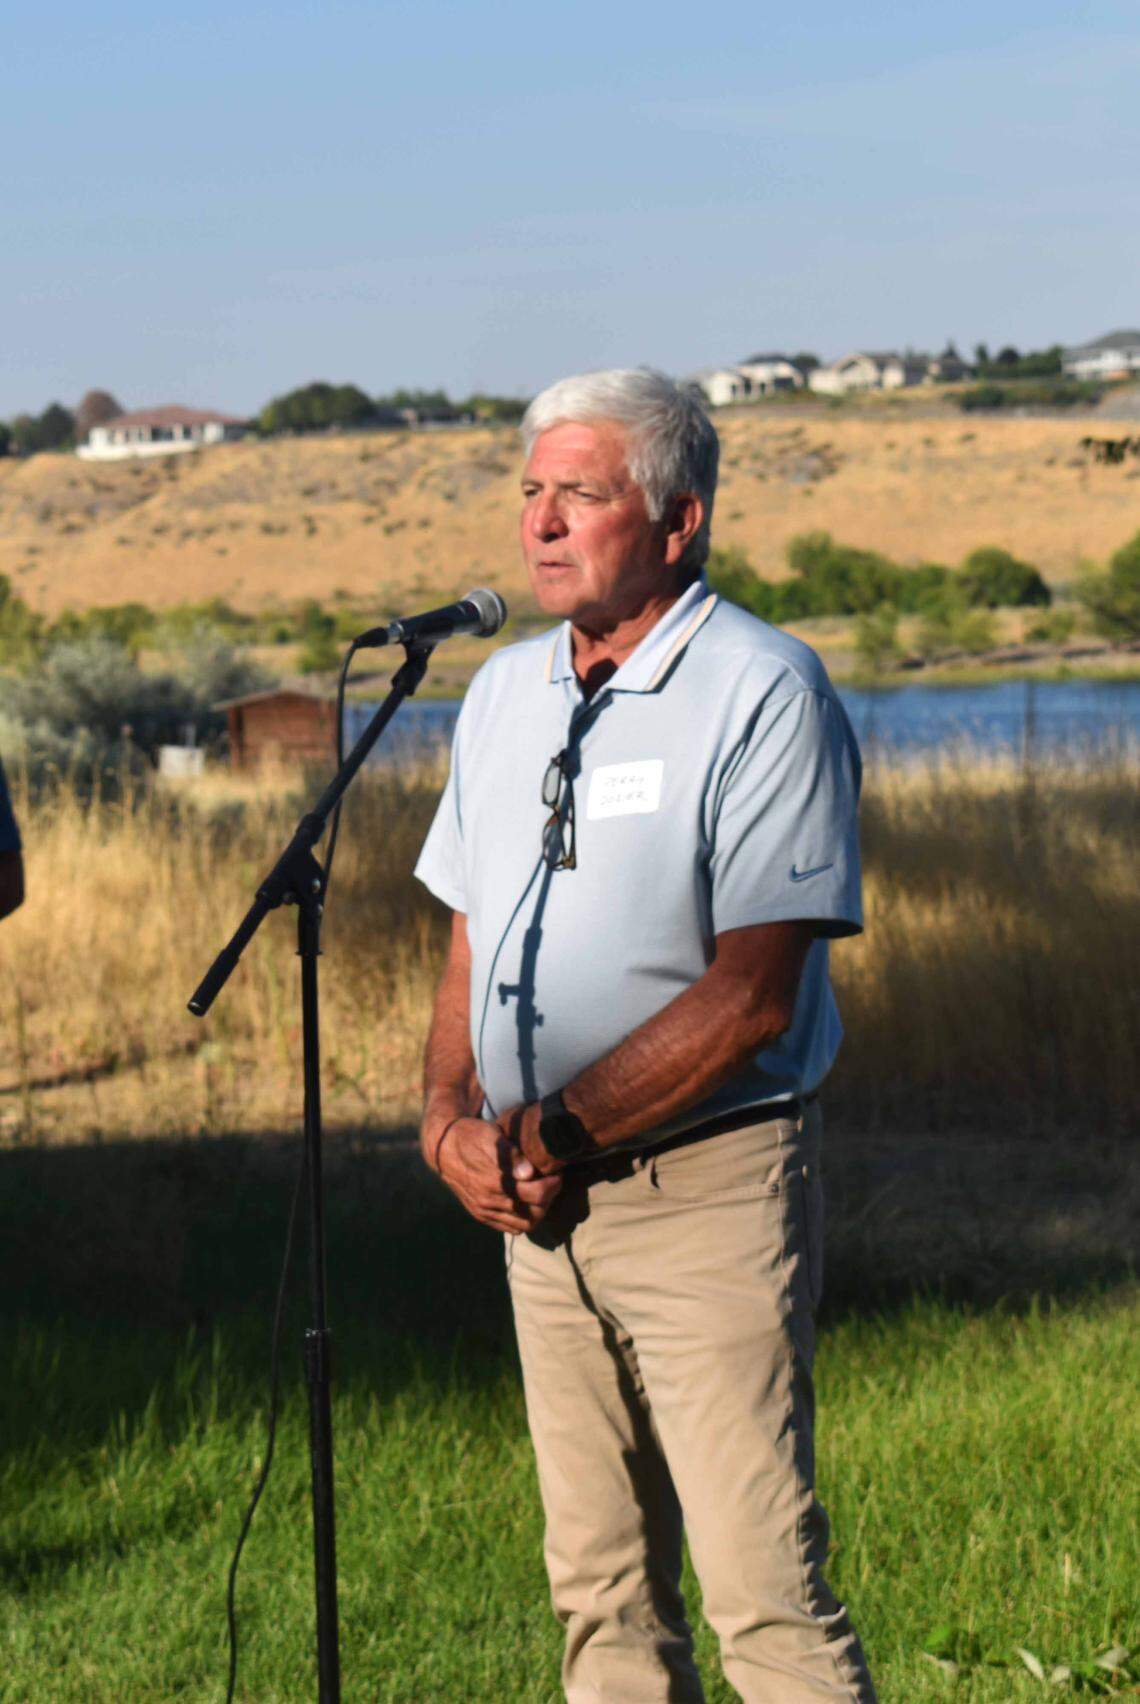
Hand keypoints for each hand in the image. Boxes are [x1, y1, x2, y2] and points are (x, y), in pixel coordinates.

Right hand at [434, 1116, 561, 1233]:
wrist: (443, 1148)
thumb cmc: (471, 1136)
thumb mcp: (491, 1136)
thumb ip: (511, 1155)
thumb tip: (529, 1173)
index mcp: (494, 1182)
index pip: (536, 1194)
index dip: (553, 1185)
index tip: (557, 1173)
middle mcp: (489, 1202)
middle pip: (534, 1213)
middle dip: (548, 1199)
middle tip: (552, 1184)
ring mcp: (484, 1211)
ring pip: (523, 1225)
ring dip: (538, 1212)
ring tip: (541, 1195)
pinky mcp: (481, 1215)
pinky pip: (508, 1228)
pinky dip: (522, 1221)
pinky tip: (526, 1204)